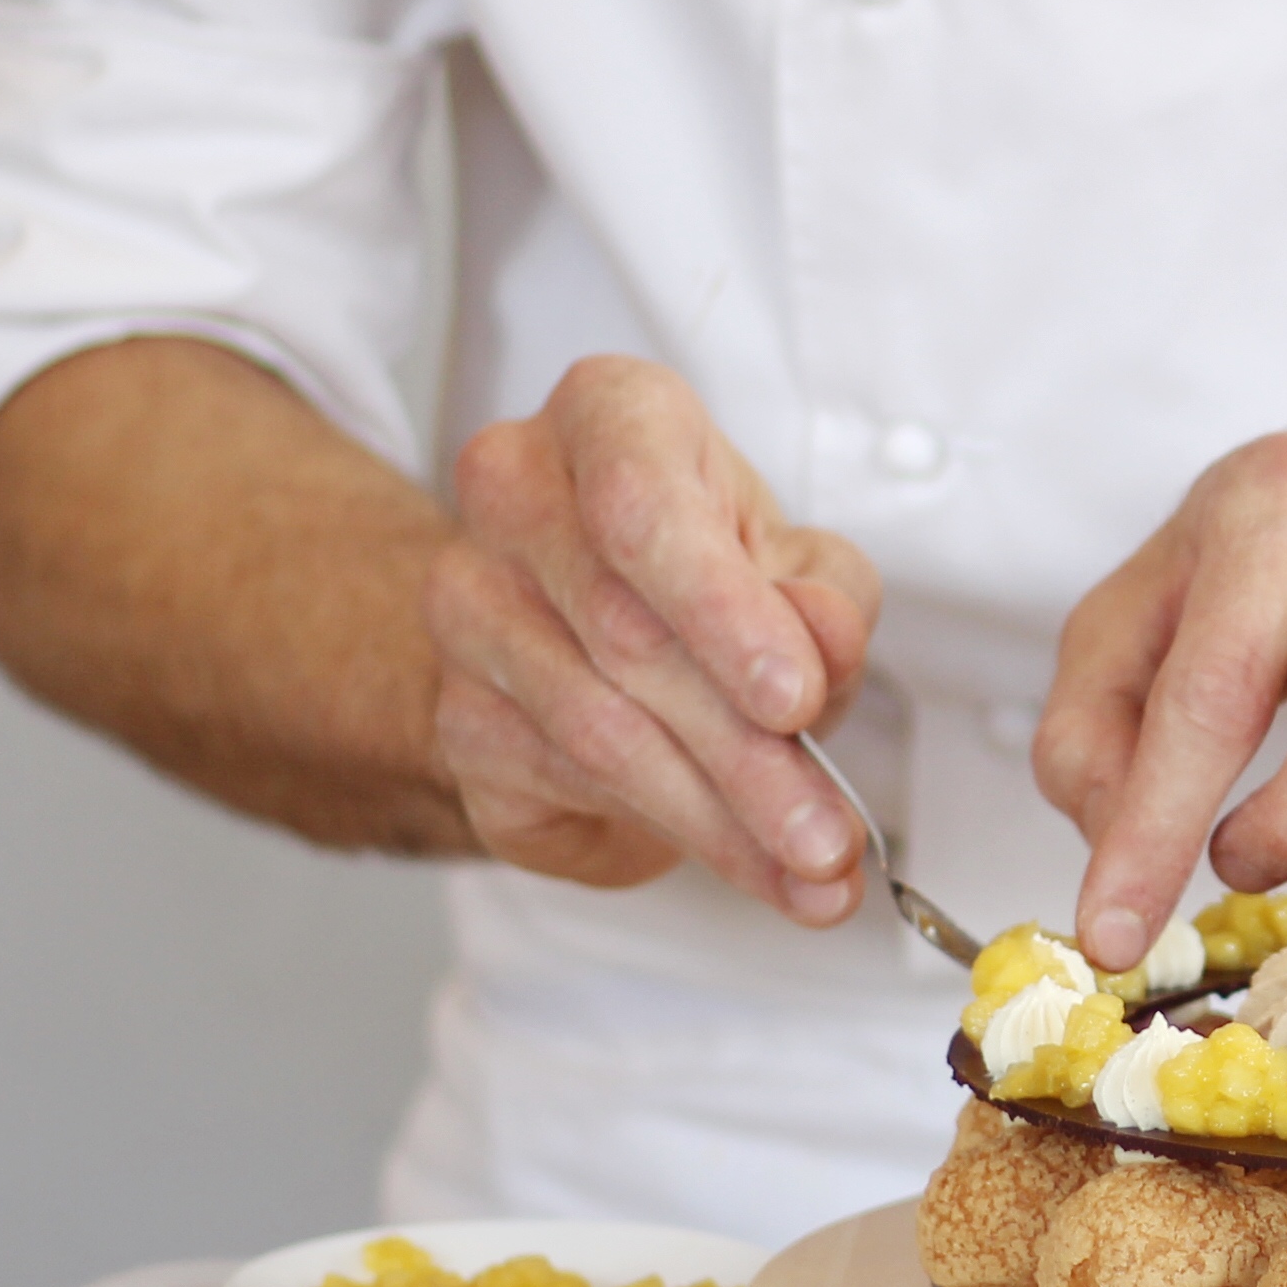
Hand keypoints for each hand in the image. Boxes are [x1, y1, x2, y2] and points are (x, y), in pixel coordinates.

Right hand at [424, 357, 882, 920]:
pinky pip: (568, 786)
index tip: (795, 697)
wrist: (590, 627)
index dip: (721, 609)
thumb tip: (824, 644)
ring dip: (721, 817)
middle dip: (748, 754)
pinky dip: (677, 838)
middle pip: (628, 639)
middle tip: (827, 833)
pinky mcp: (458, 717)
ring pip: (600, 732)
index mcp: (606, 417)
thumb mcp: (798, 561)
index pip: (641, 505)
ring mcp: (469, 609)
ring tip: (811, 869)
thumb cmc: (707, 567)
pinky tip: (748, 864)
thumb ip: (828, 597)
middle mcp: (514, 496)